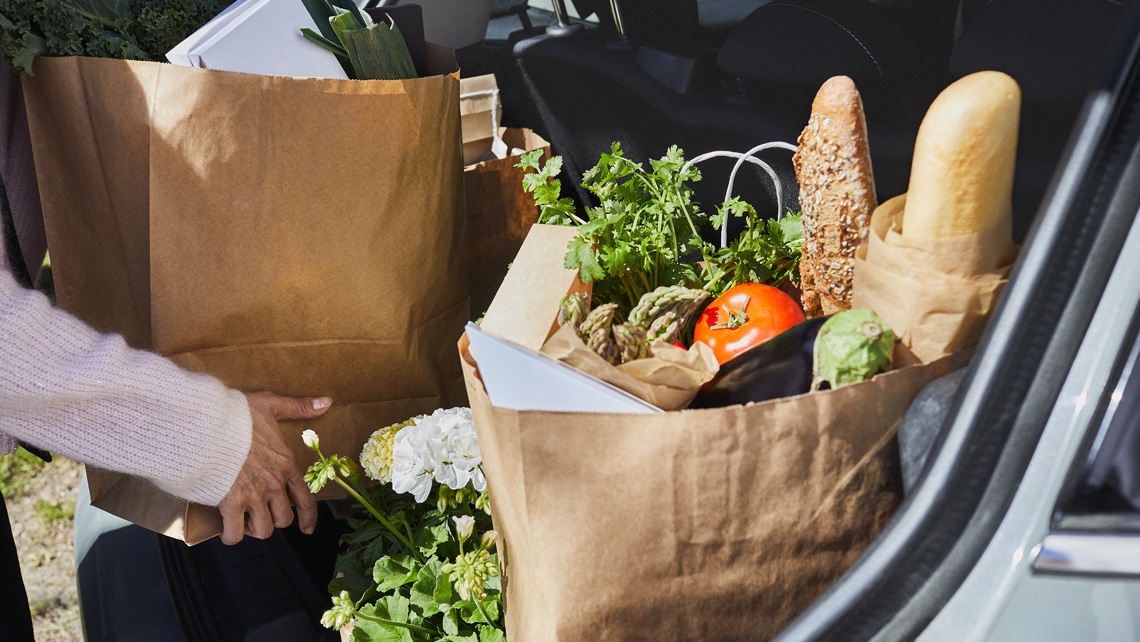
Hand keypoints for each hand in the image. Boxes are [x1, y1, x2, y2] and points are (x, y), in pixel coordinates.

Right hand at [218, 392, 331, 544]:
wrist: (206, 424)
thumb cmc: (236, 415)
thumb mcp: (271, 405)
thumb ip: (299, 407)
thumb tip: (327, 402)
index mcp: (286, 464)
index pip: (306, 499)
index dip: (309, 518)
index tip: (307, 528)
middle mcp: (274, 484)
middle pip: (283, 519)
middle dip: (272, 519)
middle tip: (259, 513)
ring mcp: (254, 495)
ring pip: (263, 530)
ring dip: (253, 528)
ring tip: (242, 519)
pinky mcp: (231, 503)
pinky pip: (235, 534)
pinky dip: (230, 535)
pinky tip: (225, 527)